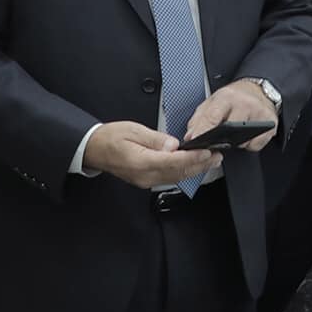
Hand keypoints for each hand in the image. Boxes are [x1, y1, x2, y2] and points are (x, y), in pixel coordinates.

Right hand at [83, 121, 216, 188]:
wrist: (94, 149)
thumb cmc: (110, 138)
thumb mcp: (133, 130)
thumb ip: (155, 139)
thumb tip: (173, 145)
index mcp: (141, 162)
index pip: (173, 162)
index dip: (192, 158)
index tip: (206, 152)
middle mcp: (145, 176)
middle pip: (178, 173)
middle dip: (200, 165)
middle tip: (217, 156)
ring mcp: (145, 181)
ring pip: (176, 177)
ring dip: (195, 170)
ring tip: (210, 160)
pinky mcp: (146, 180)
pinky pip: (169, 178)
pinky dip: (184, 172)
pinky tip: (193, 166)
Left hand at [183, 81, 278, 151]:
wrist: (258, 90)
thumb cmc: (234, 97)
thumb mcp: (213, 101)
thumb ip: (199, 118)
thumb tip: (190, 136)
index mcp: (227, 96)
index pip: (212, 117)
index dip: (202, 131)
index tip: (194, 142)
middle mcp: (245, 103)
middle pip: (229, 130)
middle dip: (220, 140)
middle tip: (216, 141)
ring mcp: (260, 113)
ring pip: (243, 140)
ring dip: (235, 143)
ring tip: (234, 134)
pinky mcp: (271, 124)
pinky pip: (256, 145)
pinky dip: (249, 144)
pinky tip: (247, 136)